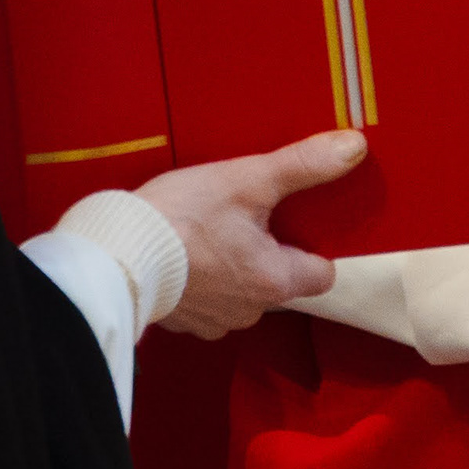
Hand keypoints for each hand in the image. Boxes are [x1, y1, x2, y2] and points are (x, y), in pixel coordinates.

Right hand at [134, 130, 368, 338]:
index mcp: (275, 281)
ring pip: (243, 294)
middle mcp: (250, 311)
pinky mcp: (183, 322)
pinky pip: (208, 302)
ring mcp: (214, 321)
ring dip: (233, 270)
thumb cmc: (182, 217)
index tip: (294, 224)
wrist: (115, 251)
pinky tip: (185, 254)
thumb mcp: (246, 179)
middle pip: (280, 283)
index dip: (313, 247)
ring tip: (210, 233)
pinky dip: (202, 282)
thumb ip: (302, 166)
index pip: (323, 274)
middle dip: (269, 255)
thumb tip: (353, 147)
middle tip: (246, 218)